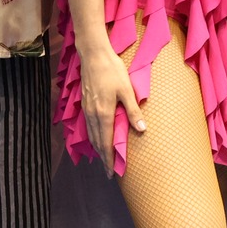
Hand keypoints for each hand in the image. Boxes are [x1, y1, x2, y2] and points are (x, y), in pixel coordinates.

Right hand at [80, 43, 144, 174]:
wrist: (92, 54)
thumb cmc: (112, 70)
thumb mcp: (127, 90)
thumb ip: (132, 111)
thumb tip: (142, 129)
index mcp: (103, 114)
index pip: (106, 143)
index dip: (108, 159)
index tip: (111, 173)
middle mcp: (92, 114)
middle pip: (97, 142)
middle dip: (102, 157)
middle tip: (108, 171)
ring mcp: (86, 109)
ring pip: (91, 134)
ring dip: (97, 147)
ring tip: (103, 157)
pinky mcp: (84, 102)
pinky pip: (87, 125)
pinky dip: (92, 136)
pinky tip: (96, 136)